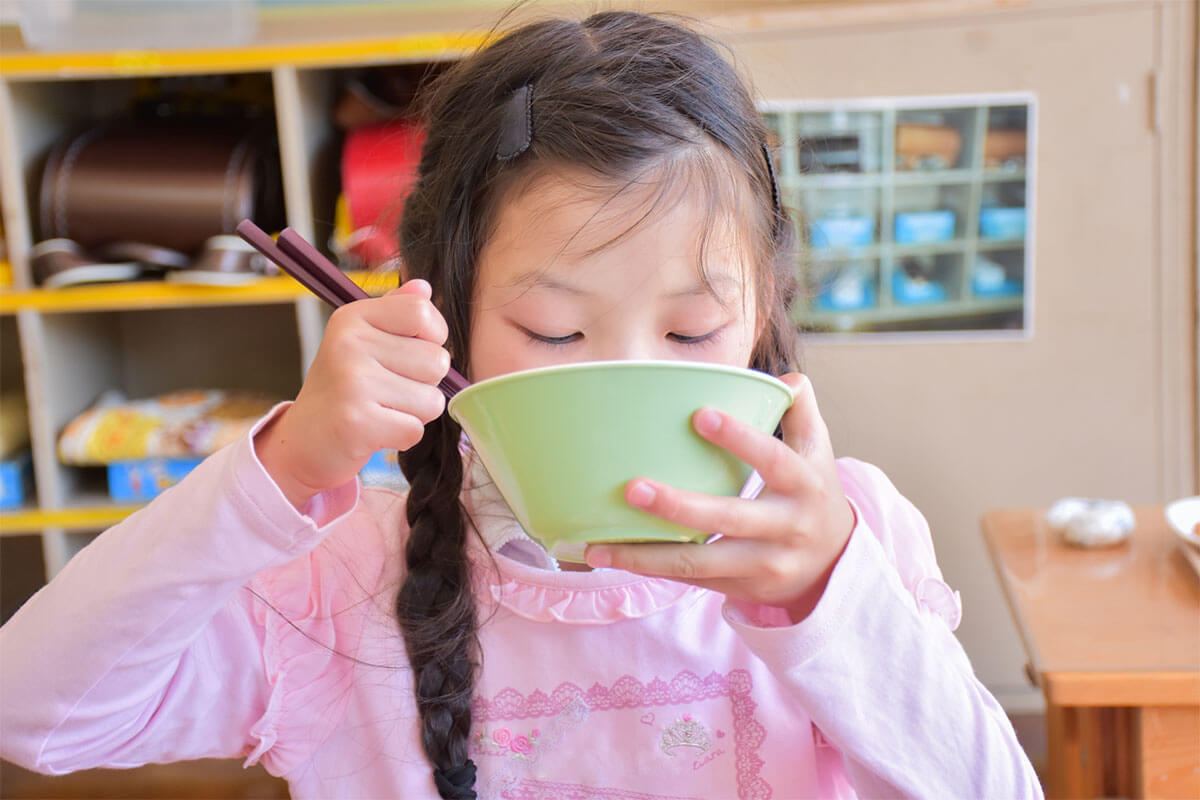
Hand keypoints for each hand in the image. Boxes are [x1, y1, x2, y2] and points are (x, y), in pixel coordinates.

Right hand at [255, 279, 450, 507]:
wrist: (303, 441)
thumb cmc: (343, 388)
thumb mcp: (363, 341)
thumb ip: (396, 313)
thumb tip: (424, 286)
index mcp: (353, 318)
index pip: (422, 312)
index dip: (433, 338)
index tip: (411, 353)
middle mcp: (350, 344)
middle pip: (437, 361)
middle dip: (424, 383)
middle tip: (389, 390)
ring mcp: (352, 382)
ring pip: (432, 400)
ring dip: (415, 413)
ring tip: (382, 409)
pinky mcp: (357, 422)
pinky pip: (415, 430)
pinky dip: (402, 436)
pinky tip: (376, 431)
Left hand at [584, 373, 854, 621]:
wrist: (832, 563)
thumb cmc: (811, 491)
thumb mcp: (816, 449)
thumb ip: (800, 409)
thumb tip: (781, 378)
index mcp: (804, 483)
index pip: (773, 459)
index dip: (740, 438)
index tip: (699, 414)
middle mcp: (786, 527)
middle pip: (729, 517)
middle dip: (678, 506)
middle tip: (631, 486)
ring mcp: (762, 564)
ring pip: (700, 564)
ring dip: (646, 556)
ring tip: (598, 546)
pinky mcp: (739, 587)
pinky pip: (690, 580)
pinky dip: (650, 569)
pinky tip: (610, 556)